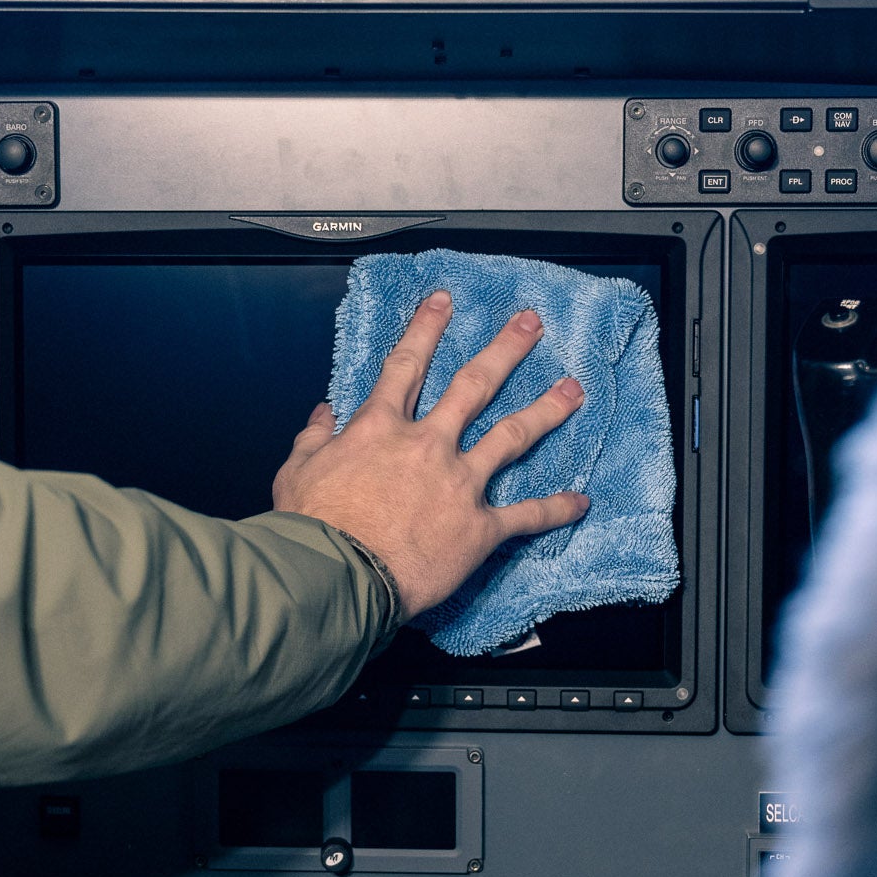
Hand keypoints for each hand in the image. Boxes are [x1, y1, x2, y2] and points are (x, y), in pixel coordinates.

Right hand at [271, 290, 589, 620]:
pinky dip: (555, 509)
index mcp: (381, 428)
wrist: (337, 575)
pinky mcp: (479, 527)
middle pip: (473, 386)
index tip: (444, 302)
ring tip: (573, 390)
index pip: (407, 367)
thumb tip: (323, 414)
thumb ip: (313, 438)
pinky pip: (525, 515)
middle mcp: (428, 445)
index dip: (426, 330)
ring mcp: (459, 483)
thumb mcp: (296, 472)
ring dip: (546, 410)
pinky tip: (581, 502)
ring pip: (511, 436)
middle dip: (505, 350)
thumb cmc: (312, 528)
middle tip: (531, 324)